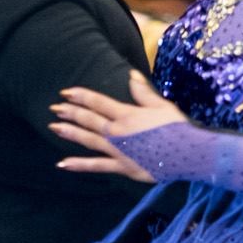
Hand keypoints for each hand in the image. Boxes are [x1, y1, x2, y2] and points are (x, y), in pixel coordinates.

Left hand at [50, 72, 186, 180]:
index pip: (98, 102)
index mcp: (127, 114)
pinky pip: (97, 166)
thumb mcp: (161, 106)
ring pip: (88, 140)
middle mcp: (118, 131)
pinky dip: (80, 165)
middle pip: (89, 119)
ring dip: (70, 133)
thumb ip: (143, 92)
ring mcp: (118, 150)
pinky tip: (63, 163)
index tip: (65, 92)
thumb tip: (130, 75)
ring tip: (53, 127)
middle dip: (70, 112)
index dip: (81, 96)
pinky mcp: (122, 167)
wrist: (188, 154)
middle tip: (53, 107)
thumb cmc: (177, 129)